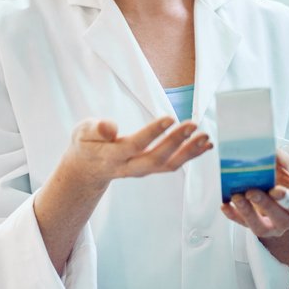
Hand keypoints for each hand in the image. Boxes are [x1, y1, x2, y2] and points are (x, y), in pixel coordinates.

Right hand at [61, 115, 212, 193]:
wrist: (88, 168)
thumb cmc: (86, 144)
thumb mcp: (82, 132)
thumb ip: (95, 129)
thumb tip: (109, 127)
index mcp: (111, 156)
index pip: (134, 146)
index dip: (152, 133)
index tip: (169, 118)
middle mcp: (129, 167)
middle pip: (155, 159)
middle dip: (176, 142)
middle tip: (192, 125)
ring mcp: (142, 170)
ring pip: (168, 165)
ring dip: (189, 152)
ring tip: (205, 137)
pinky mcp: (151, 169)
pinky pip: (173, 165)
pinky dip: (191, 155)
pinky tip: (205, 145)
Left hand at [221, 148, 288, 237]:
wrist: (276, 189)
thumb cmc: (284, 179)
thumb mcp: (286, 166)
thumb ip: (279, 158)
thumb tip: (266, 147)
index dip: (287, 200)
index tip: (275, 190)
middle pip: (280, 219)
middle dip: (265, 205)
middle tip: (251, 191)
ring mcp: (272, 227)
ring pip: (261, 228)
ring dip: (247, 213)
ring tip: (236, 197)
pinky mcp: (255, 226)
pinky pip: (243, 225)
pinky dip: (233, 215)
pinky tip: (225, 205)